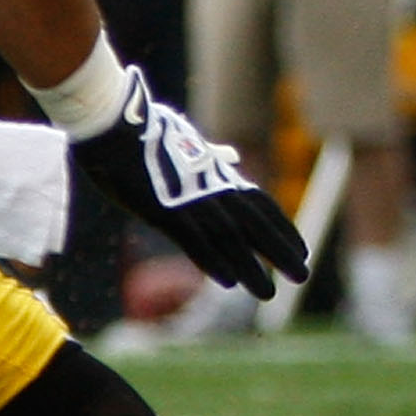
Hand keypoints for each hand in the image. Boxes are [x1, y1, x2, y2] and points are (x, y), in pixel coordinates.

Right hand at [71, 67, 307, 297]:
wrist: (114, 122)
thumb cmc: (144, 130)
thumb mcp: (186, 140)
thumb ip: (208, 156)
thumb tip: (227, 156)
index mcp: (217, 172)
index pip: (261, 204)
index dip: (282, 228)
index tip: (301, 250)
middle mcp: (211, 186)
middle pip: (255, 223)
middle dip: (280, 250)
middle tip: (301, 276)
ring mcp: (188, 199)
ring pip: (229, 238)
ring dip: (250, 267)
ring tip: (268, 293)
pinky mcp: (162, 210)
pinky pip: (192, 240)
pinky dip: (211, 260)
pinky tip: (228, 282)